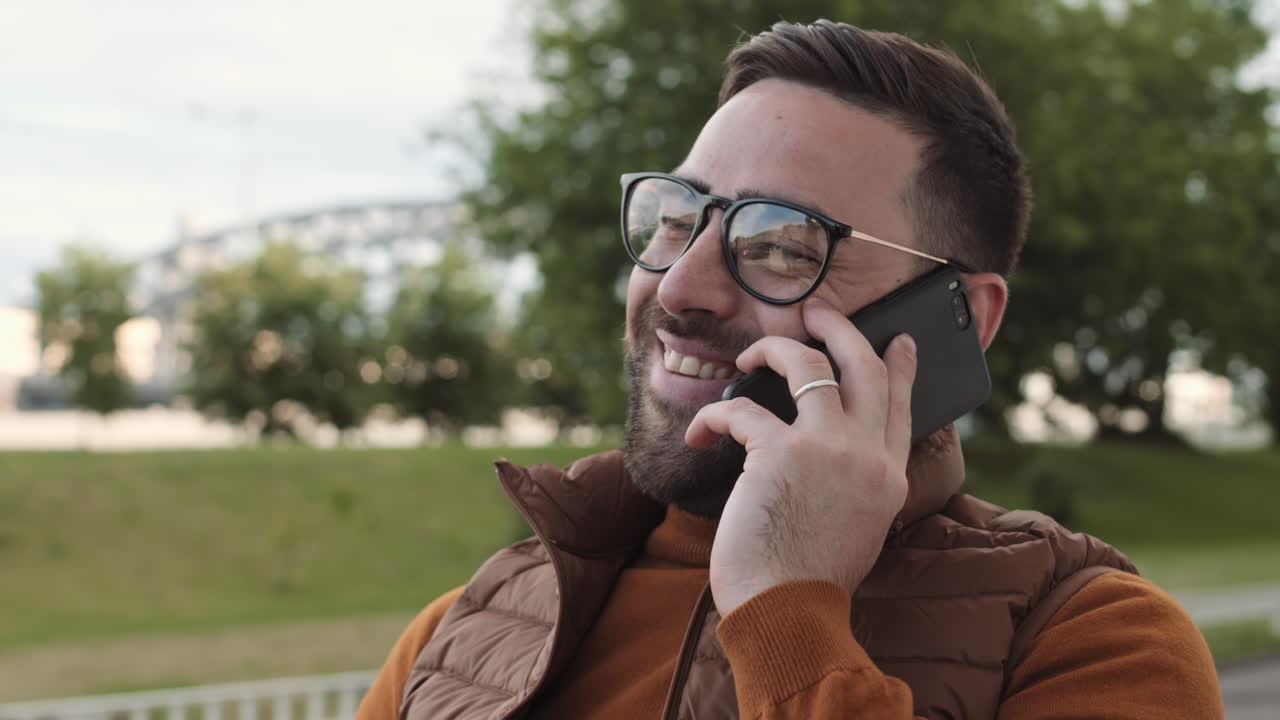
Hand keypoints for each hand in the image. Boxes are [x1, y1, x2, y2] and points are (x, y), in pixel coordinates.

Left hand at [686, 297, 917, 616]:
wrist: (788, 613)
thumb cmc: (807, 579)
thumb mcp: (856, 526)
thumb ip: (855, 484)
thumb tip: (830, 451)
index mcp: (890, 476)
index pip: (902, 405)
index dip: (899, 366)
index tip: (897, 340)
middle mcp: (868, 454)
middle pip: (863, 365)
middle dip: (838, 327)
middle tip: (816, 311)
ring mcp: (830, 448)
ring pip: (808, 364)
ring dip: (774, 350)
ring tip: (752, 354)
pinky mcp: (781, 452)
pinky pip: (740, 410)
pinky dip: (713, 417)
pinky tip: (700, 435)